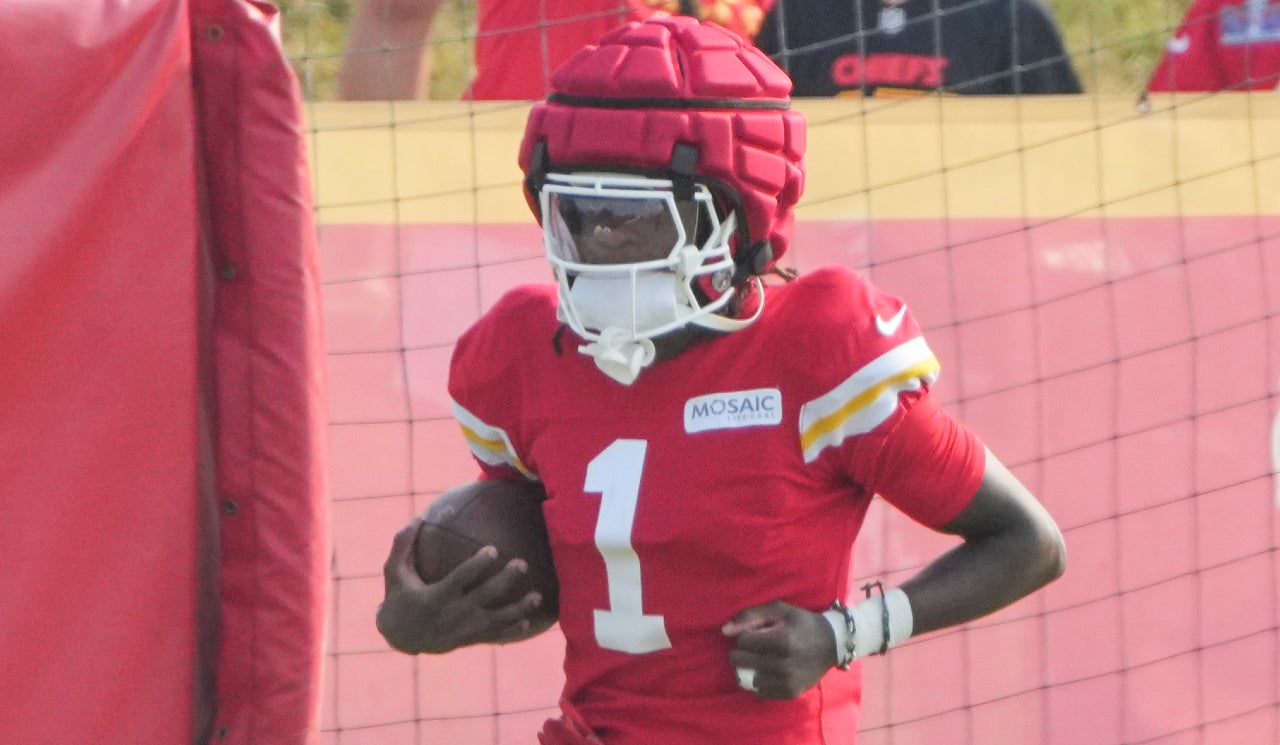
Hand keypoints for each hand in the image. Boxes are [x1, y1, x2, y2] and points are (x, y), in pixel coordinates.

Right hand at [376, 517, 544, 653]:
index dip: (476, 565)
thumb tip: (418, 516)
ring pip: (496, 620)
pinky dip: (511, 631)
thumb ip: (403, 544)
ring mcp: (463, 630)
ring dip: (518, 608)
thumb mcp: (394, 571)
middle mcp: (452, 614)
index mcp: (436, 596)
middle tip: (522, 563)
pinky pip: (493, 636)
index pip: (460, 579)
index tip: (493, 549)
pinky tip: (528, 622)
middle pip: (484, 596)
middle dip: (504, 580)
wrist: (400, 638)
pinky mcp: (468, 640)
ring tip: (538, 596)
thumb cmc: (399, 596)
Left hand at [722, 600, 836, 698]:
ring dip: (749, 666)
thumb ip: (750, 615)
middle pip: (740, 660)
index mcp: (782, 641)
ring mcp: (786, 682)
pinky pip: (758, 691)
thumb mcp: (779, 610)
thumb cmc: (802, 623)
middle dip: (743, 650)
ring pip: (745, 677)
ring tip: (761, 659)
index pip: (743, 641)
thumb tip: (724, 631)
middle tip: (757, 646)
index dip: (747, 634)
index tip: (758, 632)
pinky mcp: (789, 693)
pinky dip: (758, 680)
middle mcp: (784, 665)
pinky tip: (767, 671)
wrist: (833, 644)